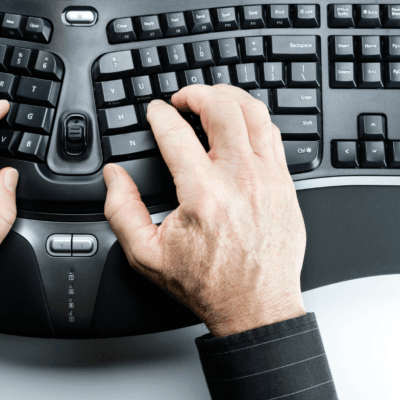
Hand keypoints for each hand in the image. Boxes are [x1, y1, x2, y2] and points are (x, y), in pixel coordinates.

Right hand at [104, 84, 306, 336]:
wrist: (255, 306)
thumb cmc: (207, 283)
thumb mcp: (147, 255)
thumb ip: (122, 210)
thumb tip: (114, 176)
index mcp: (202, 194)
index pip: (176, 133)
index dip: (159, 114)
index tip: (154, 111)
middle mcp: (239, 179)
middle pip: (221, 109)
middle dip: (196, 93)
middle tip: (182, 99)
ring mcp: (267, 178)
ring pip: (254, 113)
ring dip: (230, 97)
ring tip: (213, 99)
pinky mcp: (284, 184)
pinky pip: (274, 134)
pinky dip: (255, 119)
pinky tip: (242, 123)